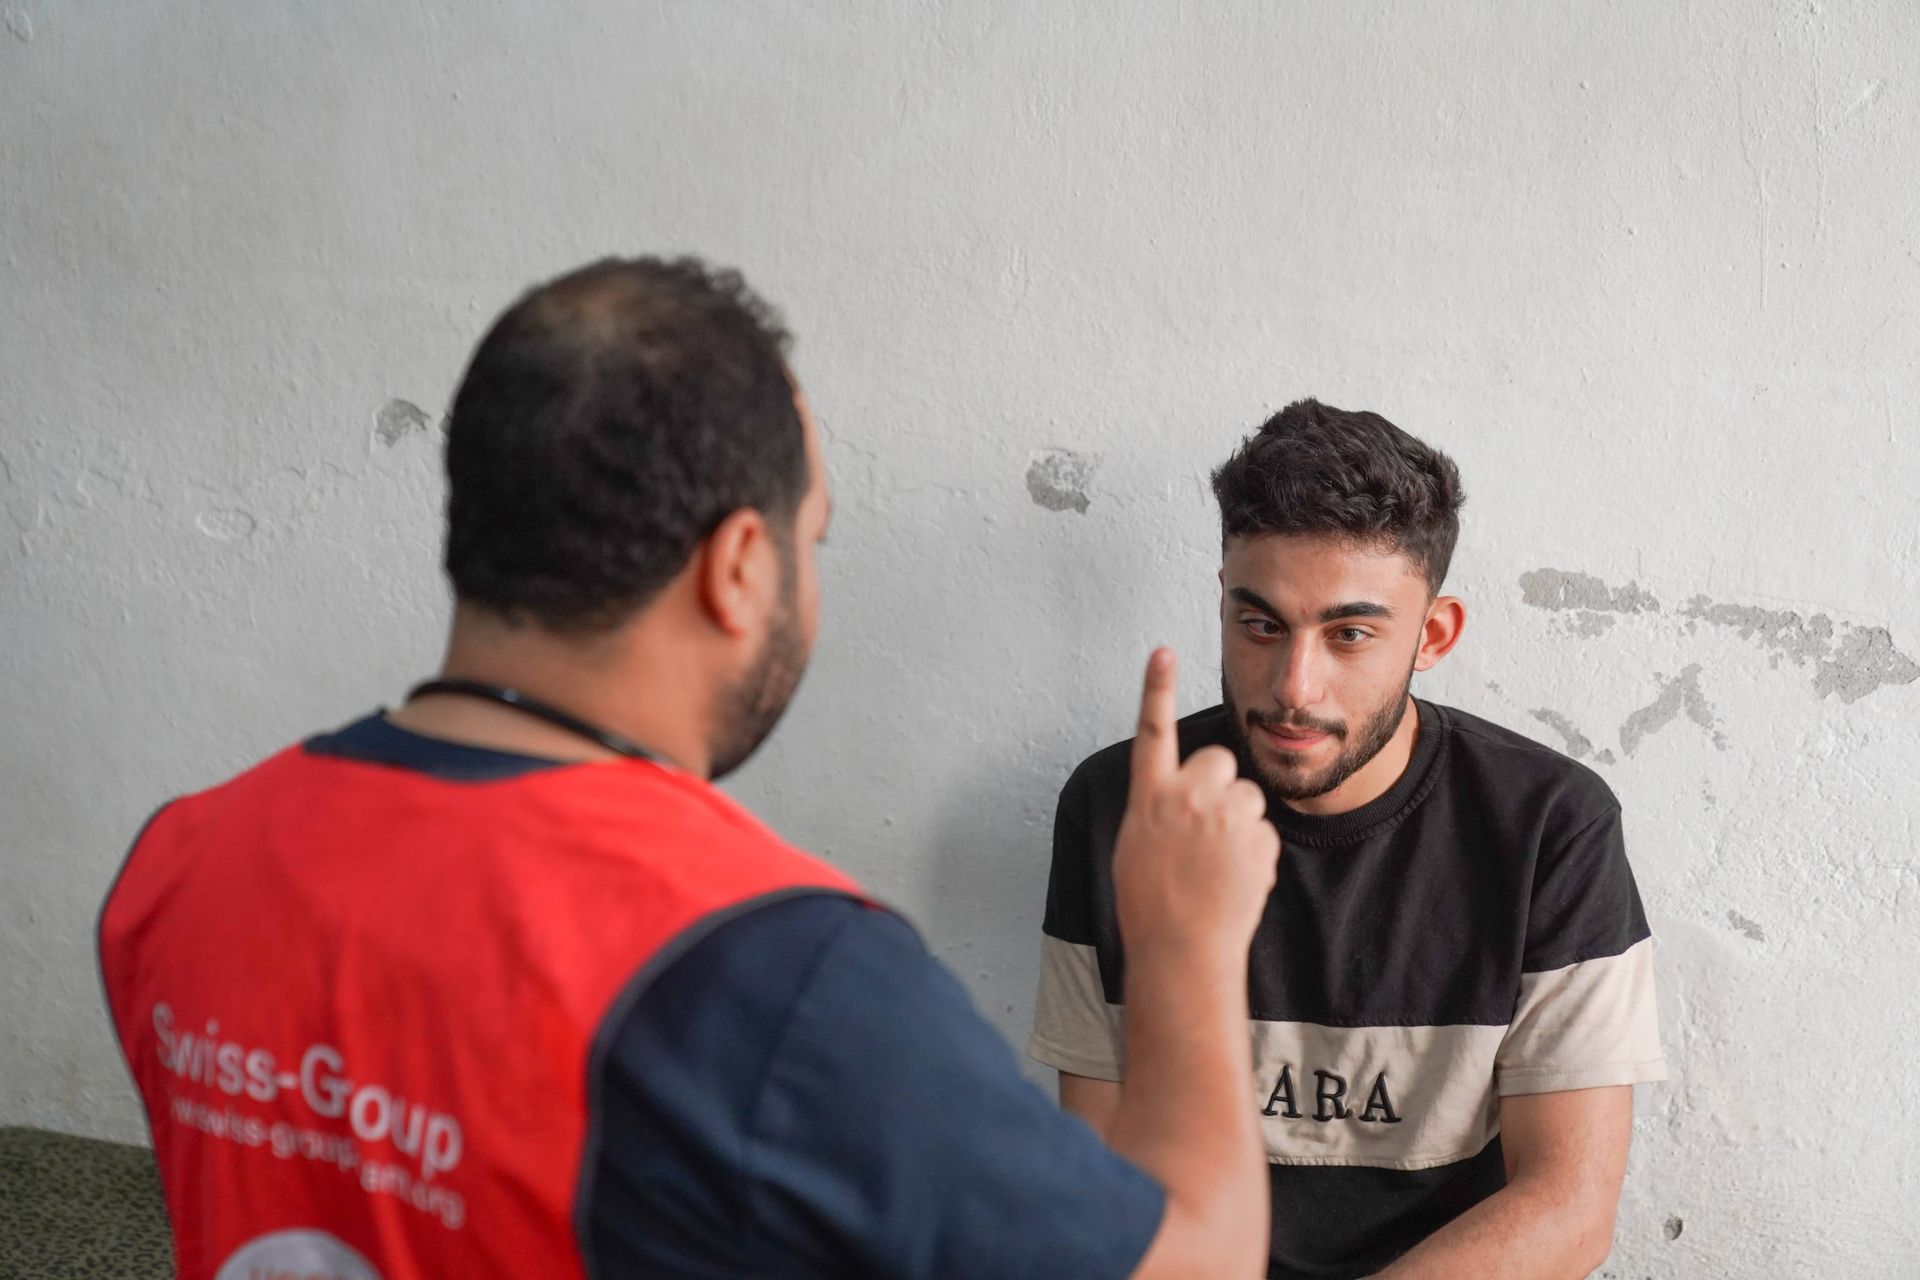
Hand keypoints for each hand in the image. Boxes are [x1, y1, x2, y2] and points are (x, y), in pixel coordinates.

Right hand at [1111, 648, 1280, 962]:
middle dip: (1218, 784)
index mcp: (1149, 796)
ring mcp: (1224, 816)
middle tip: (1203, 828)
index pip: (1152, 730)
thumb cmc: (1151, 905)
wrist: (1182, 952)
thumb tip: (1179, 799)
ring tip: (1215, 864)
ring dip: (1237, 821)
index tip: (1162, 653)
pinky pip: (1262, 831)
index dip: (1155, 689)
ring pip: (1246, 796)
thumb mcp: (1137, 847)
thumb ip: (1159, 810)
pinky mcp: (1258, 838)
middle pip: (1217, 759)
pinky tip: (1233, 880)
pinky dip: (1253, 853)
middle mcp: (1186, 797)